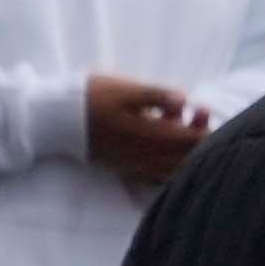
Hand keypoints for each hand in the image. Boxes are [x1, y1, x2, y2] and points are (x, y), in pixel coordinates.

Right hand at [85, 73, 213, 192]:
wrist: (56, 119)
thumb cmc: (92, 98)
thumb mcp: (125, 89)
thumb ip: (158, 95)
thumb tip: (186, 99)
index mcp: (147, 134)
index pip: (188, 140)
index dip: (205, 129)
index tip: (208, 112)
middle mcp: (144, 155)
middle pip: (184, 157)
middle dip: (200, 139)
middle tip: (200, 114)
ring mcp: (134, 164)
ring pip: (172, 169)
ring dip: (187, 154)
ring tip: (185, 129)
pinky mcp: (125, 167)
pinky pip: (155, 177)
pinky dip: (170, 170)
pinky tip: (172, 160)